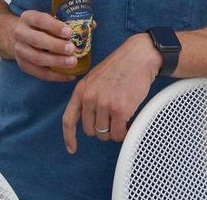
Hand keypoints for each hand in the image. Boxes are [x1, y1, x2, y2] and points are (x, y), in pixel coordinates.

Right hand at [9, 9, 79, 82]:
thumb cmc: (41, 26)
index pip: (40, 20)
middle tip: (72, 49)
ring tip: (72, 63)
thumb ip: (69, 21)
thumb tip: (92, 25)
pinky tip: (70, 75)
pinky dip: (55, 76)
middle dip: (56, 46)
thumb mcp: (49, 18)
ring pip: (36, 58)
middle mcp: (20, 33)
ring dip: (56, 62)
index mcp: (28, 17)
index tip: (69, 32)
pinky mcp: (23, 65)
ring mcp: (19, 50)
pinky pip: (39, 73)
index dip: (55, 26)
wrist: (20, 36)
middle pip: (36, 40)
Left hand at [62, 33, 161, 153]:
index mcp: (81, 90)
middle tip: (112, 118)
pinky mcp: (120, 109)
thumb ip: (88, 96)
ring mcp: (104, 104)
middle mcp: (89, 98)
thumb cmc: (119, 67)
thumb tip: (87, 118)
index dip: (69, 137)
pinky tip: (129, 121)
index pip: (68, 119)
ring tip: (122, 116)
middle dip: (101, 129)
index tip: (72, 149)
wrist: (138, 57)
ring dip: (114, 130)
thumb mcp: (95, 78)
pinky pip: (119, 134)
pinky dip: (124, 133)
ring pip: (105, 134)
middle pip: (90, 131)